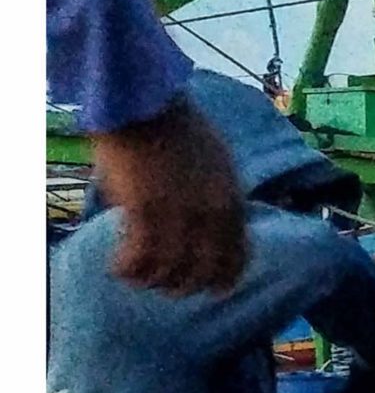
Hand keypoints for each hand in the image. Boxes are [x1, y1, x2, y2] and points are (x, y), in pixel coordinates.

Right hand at [92, 97, 248, 296]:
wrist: (146, 104)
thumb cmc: (178, 128)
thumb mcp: (219, 166)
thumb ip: (221, 199)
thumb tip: (215, 228)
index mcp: (233, 203)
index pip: (238, 261)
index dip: (222, 281)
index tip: (208, 289)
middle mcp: (212, 215)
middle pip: (202, 274)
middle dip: (182, 287)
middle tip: (163, 285)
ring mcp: (179, 214)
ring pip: (169, 272)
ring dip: (150, 281)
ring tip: (135, 277)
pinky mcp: (145, 210)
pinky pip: (139, 258)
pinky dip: (127, 269)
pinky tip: (118, 268)